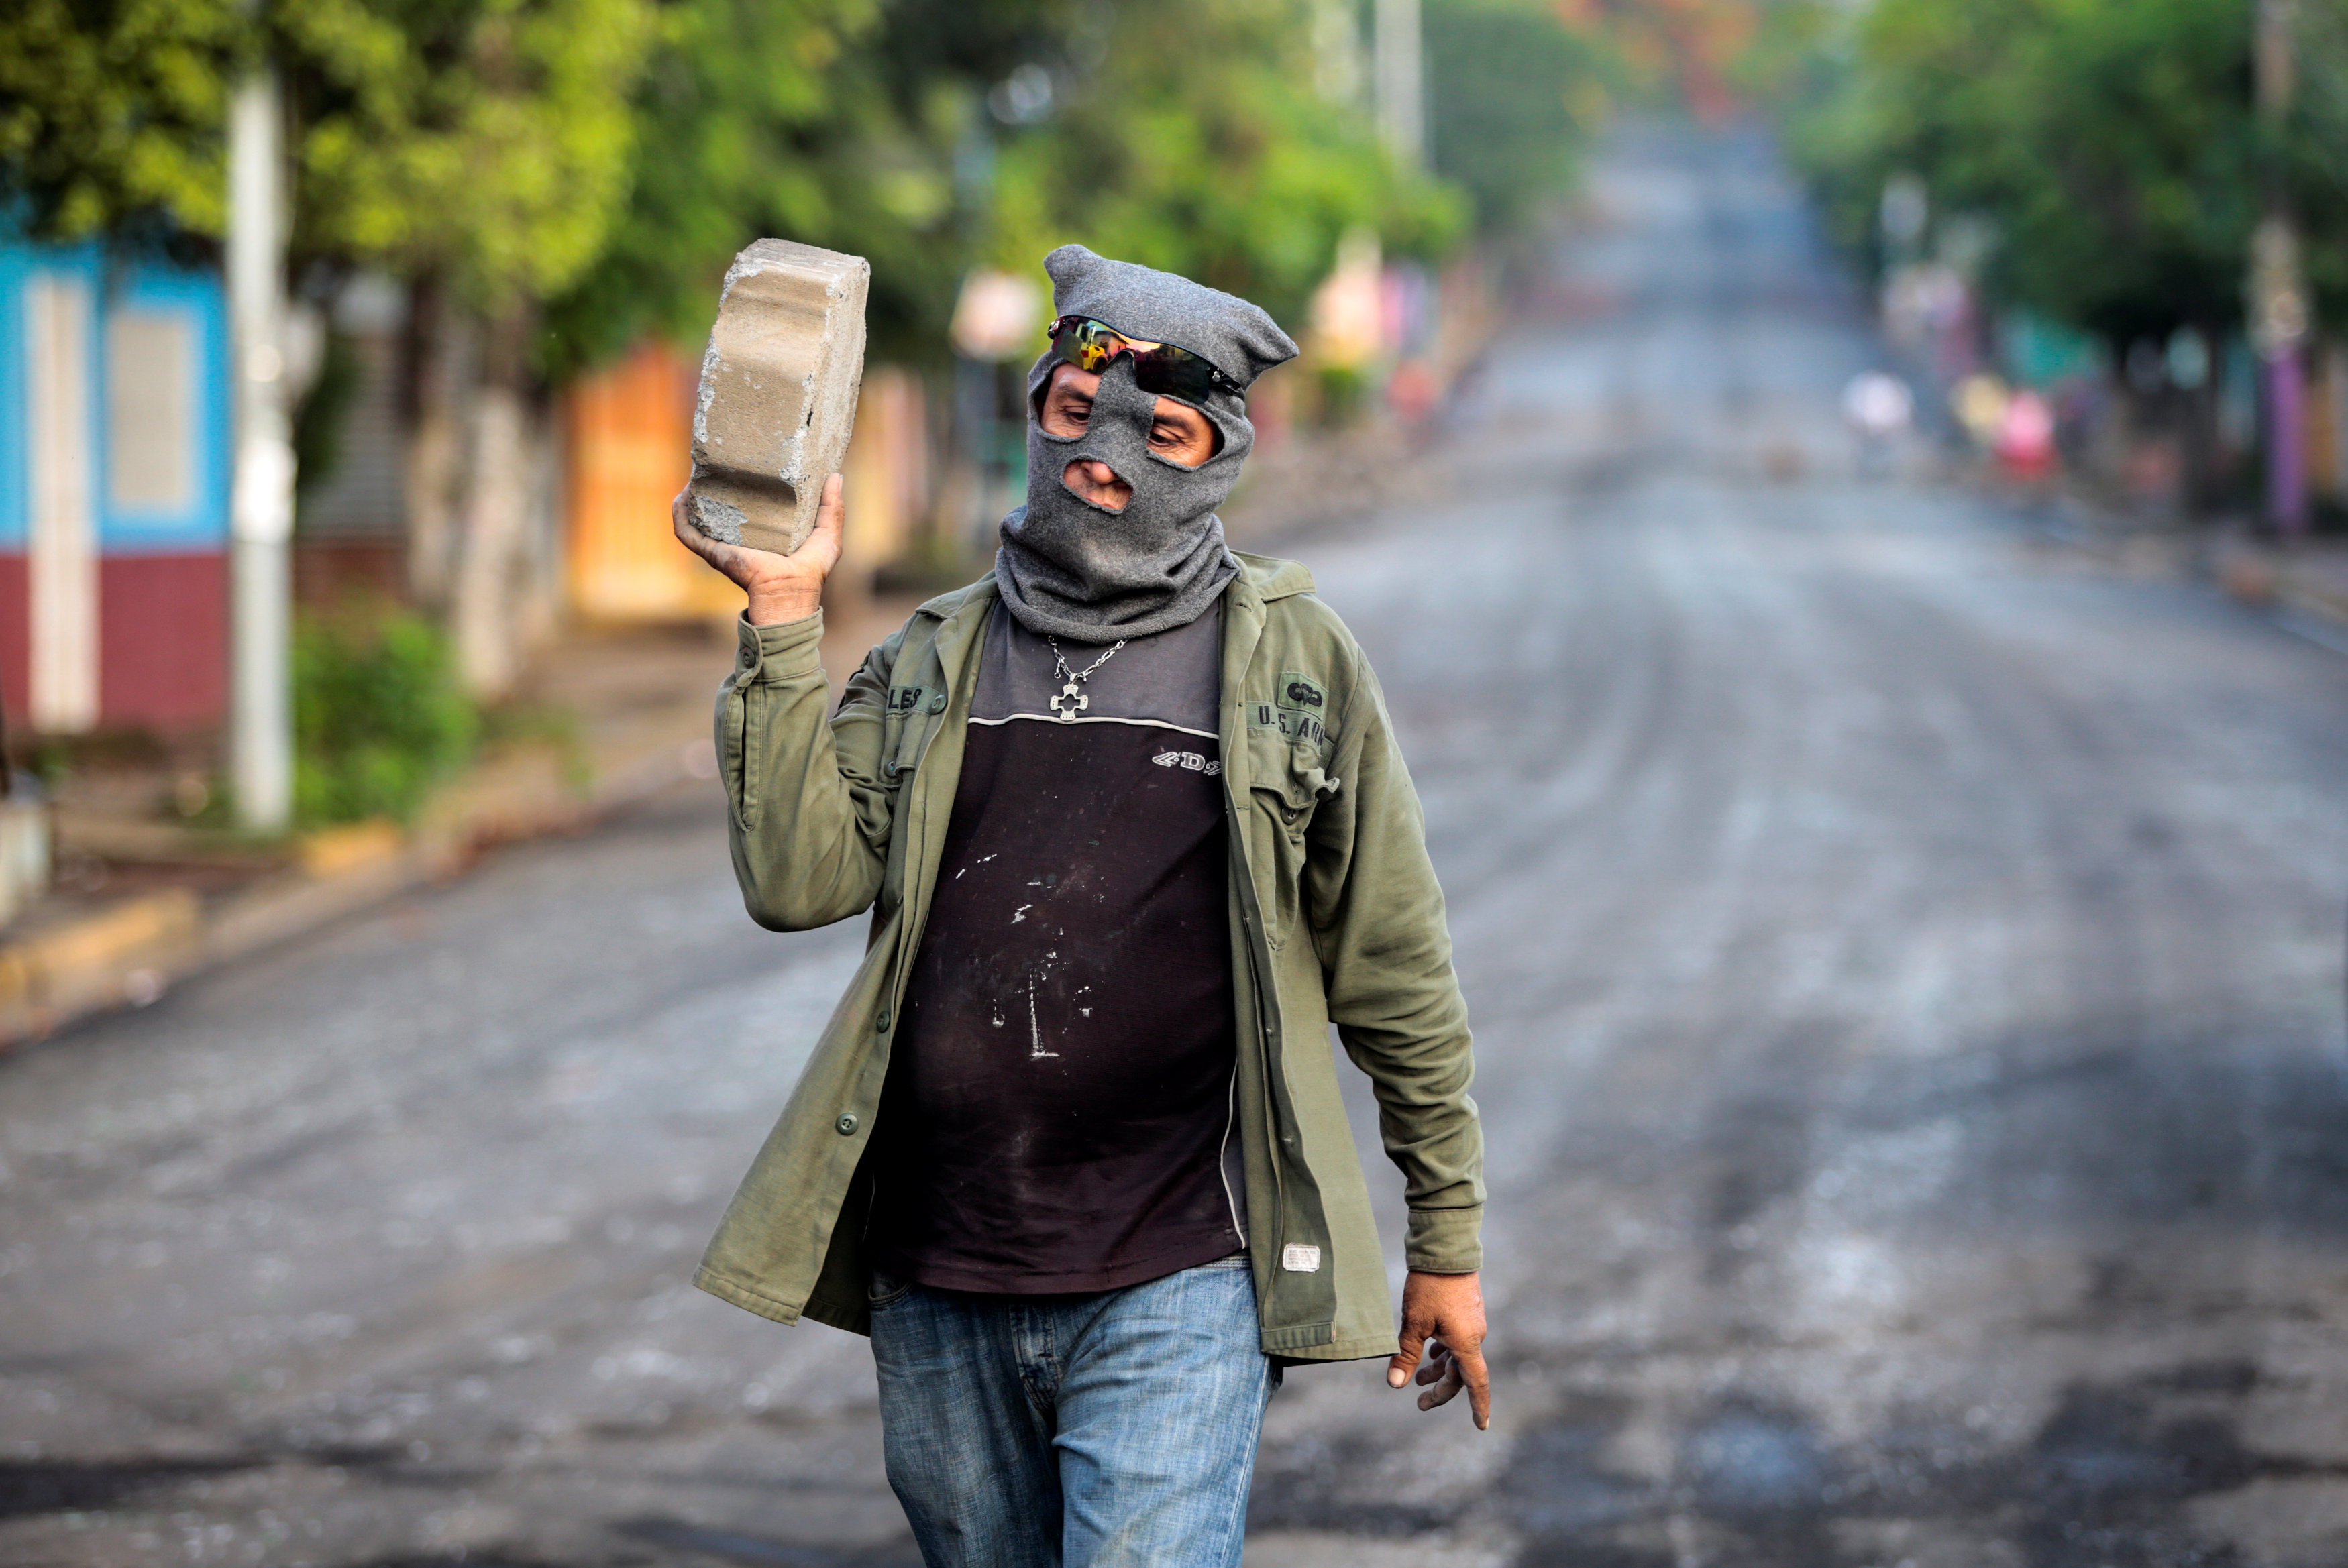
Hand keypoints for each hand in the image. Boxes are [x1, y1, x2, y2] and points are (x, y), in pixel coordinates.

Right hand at [672, 472, 843, 625]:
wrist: (789, 591)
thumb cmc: (810, 570)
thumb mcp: (827, 534)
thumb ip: (833, 507)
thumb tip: (835, 475)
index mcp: (765, 533)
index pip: (752, 506)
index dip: (748, 486)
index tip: (747, 463)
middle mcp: (741, 537)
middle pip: (722, 508)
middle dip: (716, 487)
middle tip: (718, 462)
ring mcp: (723, 544)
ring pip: (698, 517)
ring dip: (691, 498)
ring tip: (694, 474)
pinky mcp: (713, 551)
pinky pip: (686, 532)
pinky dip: (679, 515)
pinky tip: (680, 496)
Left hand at [1386, 1269, 1489, 1429]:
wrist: (1445, 1249)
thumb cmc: (1430, 1286)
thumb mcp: (1413, 1323)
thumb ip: (1406, 1354)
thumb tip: (1395, 1384)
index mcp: (1466, 1343)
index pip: (1475, 1384)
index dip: (1478, 1407)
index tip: (1481, 1426)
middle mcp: (1474, 1336)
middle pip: (1460, 1373)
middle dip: (1440, 1389)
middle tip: (1419, 1402)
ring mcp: (1471, 1322)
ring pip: (1457, 1356)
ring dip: (1438, 1370)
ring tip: (1418, 1379)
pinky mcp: (1466, 1311)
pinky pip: (1457, 1341)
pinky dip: (1443, 1352)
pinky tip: (1429, 1352)